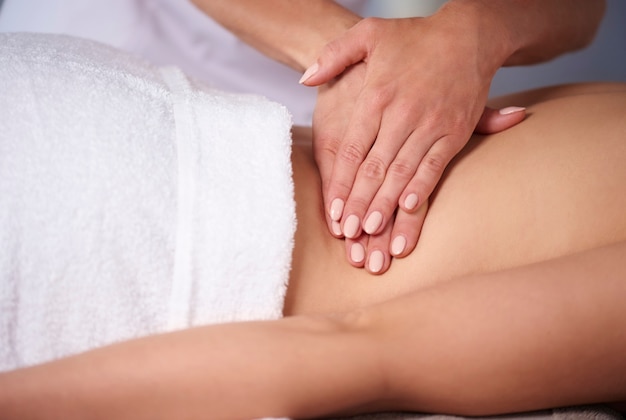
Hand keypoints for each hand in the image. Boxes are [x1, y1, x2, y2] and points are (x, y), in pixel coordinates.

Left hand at [306, 17, 524, 272]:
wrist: (468, 33)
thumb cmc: (414, 37)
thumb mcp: (367, 34)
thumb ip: (332, 55)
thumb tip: (304, 79)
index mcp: (377, 95)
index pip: (353, 149)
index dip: (342, 183)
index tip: (334, 211)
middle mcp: (402, 113)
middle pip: (375, 167)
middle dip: (361, 203)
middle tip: (350, 233)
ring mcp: (430, 124)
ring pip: (403, 171)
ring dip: (388, 203)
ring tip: (373, 230)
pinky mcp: (454, 131)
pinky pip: (435, 164)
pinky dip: (423, 187)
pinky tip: (411, 208)